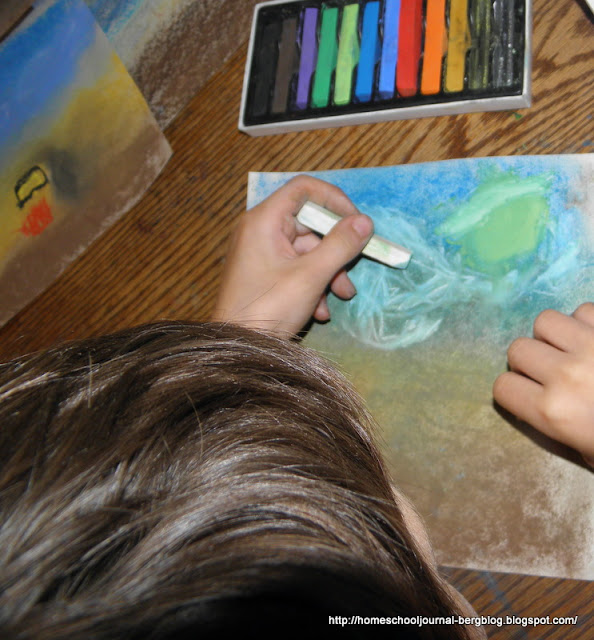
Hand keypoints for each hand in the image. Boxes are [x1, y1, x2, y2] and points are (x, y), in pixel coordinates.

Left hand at [211, 175, 373, 336]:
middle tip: (354, 271)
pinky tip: (319, 311)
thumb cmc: (268, 308)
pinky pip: (295, 268)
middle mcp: (260, 230)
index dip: (334, 200)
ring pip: (306, 250)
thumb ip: (340, 246)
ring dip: (328, 272)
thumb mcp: (310, 276)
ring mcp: (261, 253)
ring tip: (341, 298)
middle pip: (309, 223)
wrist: (237, 348)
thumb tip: (365, 222)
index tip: (357, 223)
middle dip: (335, 250)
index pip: (304, 189)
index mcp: (264, 221)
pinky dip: (312, 284)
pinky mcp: (263, 274)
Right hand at [493, 303, 593, 465]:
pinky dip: (586, 322)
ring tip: (573, 349)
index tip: (530, 395)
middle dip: (532, 361)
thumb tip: (532, 403)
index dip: (515, 391)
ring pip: (545, 321)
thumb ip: (554, 426)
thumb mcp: (585, 452)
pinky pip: (583, 309)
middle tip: (553, 373)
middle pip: (518, 349)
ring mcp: (591, 345)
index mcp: (553, 412)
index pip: (502, 387)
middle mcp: (565, 375)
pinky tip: (593, 339)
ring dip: (555, 335)